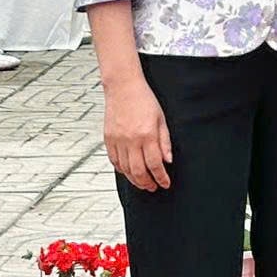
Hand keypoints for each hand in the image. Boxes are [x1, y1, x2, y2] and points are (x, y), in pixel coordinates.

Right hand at [103, 75, 171, 191]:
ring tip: (143, 183)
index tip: (165, 184)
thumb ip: (165, 141)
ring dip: (134, 180)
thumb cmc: (144, 100)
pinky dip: (121, 170)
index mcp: (147, 135)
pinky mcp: (108, 140)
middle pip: (138, 171)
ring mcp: (117, 141)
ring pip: (125, 169)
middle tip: (154, 187)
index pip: (155, 164)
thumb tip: (168, 160)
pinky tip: (128, 173)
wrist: (123, 88)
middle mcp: (131, 141)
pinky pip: (114, 161)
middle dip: (147, 183)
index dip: (161, 177)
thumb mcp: (161, 119)